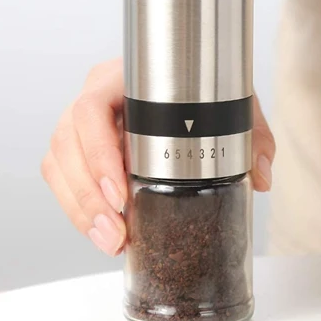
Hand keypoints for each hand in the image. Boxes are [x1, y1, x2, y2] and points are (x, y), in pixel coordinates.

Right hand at [41, 59, 275, 255]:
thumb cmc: (207, 87)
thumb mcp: (236, 103)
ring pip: (59, 164)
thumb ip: (253, 137)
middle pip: (67, 143)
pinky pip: (63, 178)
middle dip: (87, 197)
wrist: (195, 80)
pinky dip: (78, 209)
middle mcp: (95, 96)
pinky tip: (102, 232)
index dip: (98, 153)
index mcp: (122, 78)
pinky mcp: (80, 149)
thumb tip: (262, 177)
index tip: (119, 192)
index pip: (91, 109)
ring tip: (110, 242)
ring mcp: (82, 123)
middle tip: (115, 233)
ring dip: (80, 209)